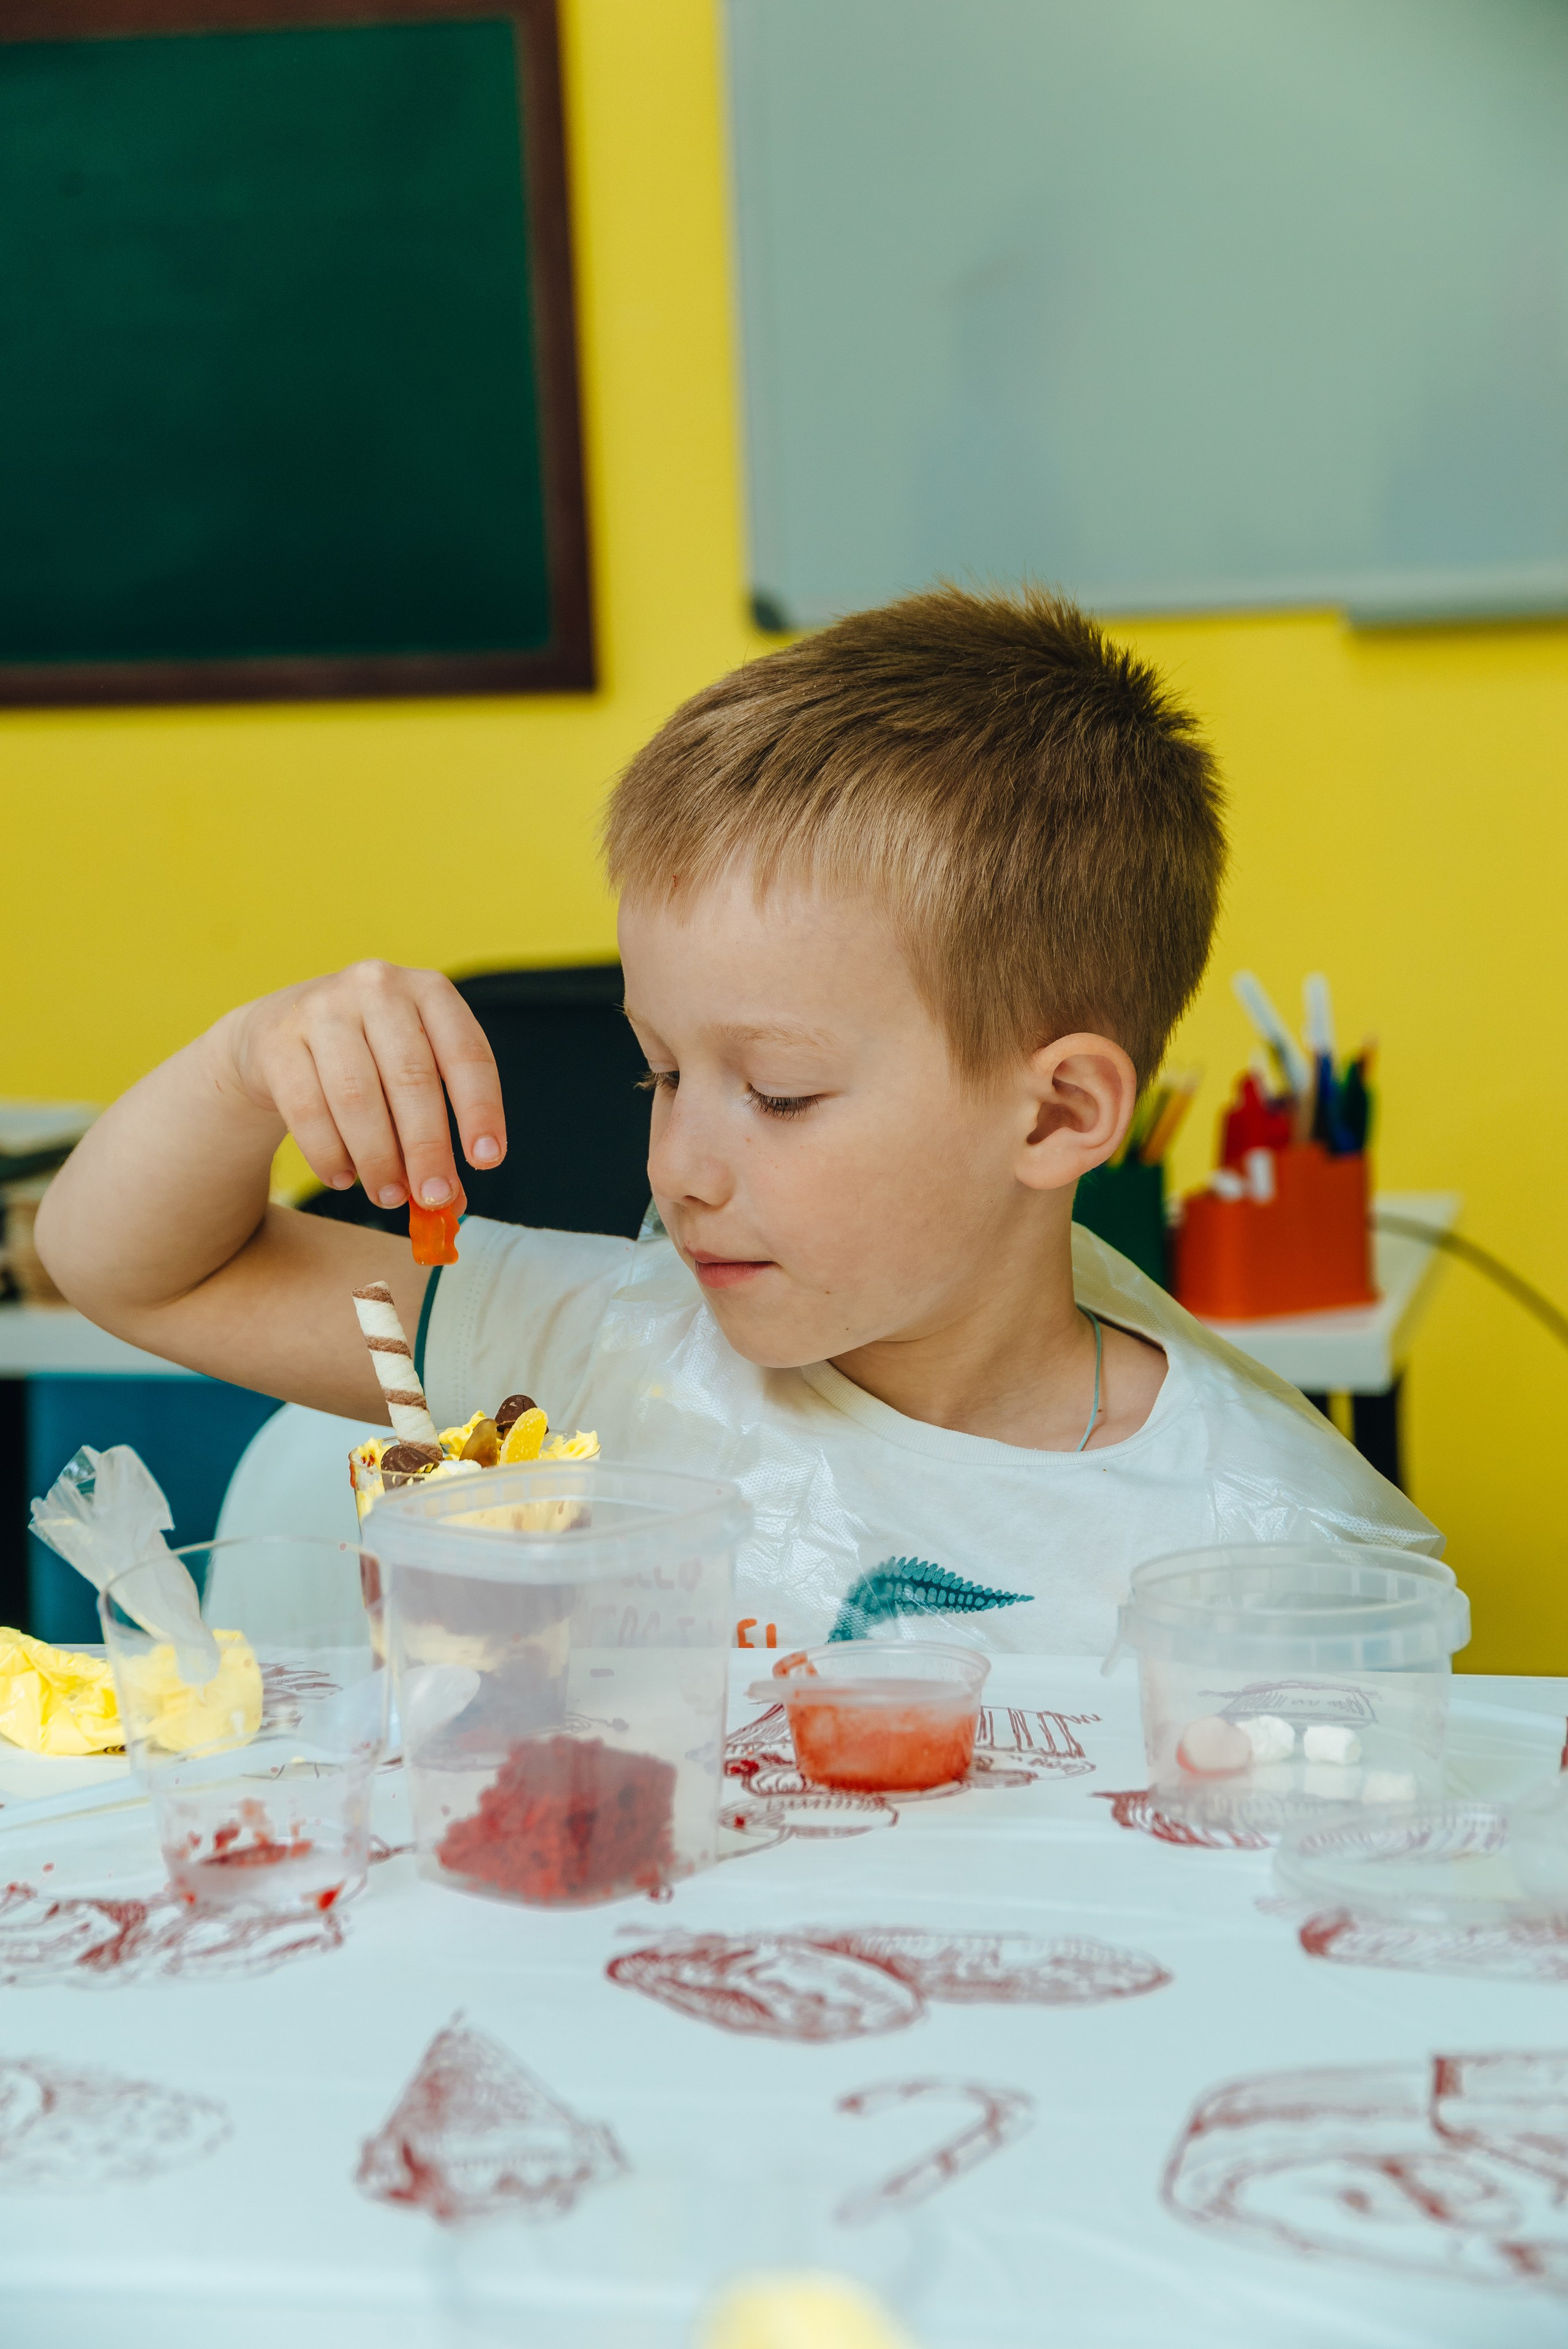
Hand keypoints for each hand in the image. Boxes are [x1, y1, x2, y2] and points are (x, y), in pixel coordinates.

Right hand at [225, 963, 505, 1211]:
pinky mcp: (276, 1041)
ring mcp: (322, 1008)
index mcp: (429, 991)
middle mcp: (377, 988)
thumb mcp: (410, 1076)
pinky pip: (307, 1110)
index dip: (480, 1109)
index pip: (466, 1053)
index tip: (487, 1160)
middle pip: (412, 1079)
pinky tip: (343, 1178)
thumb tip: (451, 1202)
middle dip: (427, 1149)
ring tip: (389, 1196)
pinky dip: (329, 1155)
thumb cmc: (367, 1058)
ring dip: (377, 1159)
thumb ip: (437, 1131)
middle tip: (434, 1198)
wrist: (279, 1032)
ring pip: (357, 1098)